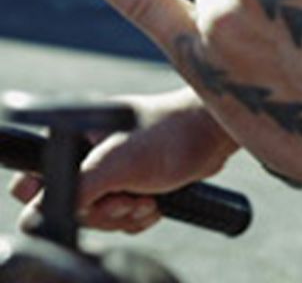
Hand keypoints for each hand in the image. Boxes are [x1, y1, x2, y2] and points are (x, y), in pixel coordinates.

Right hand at [10, 87, 235, 234]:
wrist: (215, 135)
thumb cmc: (170, 135)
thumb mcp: (116, 164)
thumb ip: (76, 189)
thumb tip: (39, 214)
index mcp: (79, 135)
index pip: (36, 173)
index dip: (50, 195)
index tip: (86, 197)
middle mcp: (92, 150)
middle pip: (70, 204)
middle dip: (101, 211)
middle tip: (127, 199)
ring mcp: (114, 167)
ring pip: (98, 214)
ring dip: (123, 215)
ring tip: (146, 200)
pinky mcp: (134, 181)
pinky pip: (121, 215)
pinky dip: (137, 217)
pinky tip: (155, 204)